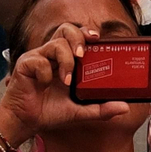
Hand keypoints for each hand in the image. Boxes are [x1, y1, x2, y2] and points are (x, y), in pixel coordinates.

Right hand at [0, 24, 129, 143]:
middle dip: (77, 37)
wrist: (26, 122)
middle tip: (82, 55)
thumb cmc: (48, 112)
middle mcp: (53, 55)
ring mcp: (38, 58)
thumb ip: (101, 109)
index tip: (97, 38)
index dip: (86, 33)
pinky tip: (44, 85)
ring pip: (55, 43)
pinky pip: (38, 60)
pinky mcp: (25, 64)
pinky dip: (45, 73)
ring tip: (67, 80)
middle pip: (66, 29)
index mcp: (65, 61)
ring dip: (65, 61)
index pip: (77, 37)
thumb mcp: (79, 112)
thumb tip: (124, 107)